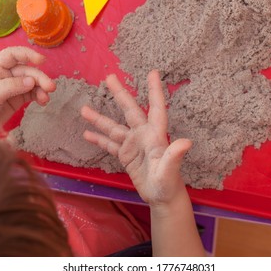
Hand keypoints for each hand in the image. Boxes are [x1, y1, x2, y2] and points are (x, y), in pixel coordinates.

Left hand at [0, 46, 55, 133]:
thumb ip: (10, 87)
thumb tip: (31, 81)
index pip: (11, 56)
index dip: (27, 54)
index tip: (41, 60)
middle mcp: (3, 77)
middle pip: (26, 71)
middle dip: (39, 77)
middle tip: (50, 87)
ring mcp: (11, 89)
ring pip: (31, 83)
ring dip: (41, 88)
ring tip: (46, 98)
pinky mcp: (16, 101)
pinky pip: (31, 95)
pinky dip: (39, 96)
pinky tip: (43, 101)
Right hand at [81, 70, 191, 205]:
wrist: (161, 197)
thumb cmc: (168, 184)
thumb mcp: (169, 171)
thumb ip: (174, 156)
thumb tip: (186, 142)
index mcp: (155, 135)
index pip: (155, 108)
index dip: (154, 91)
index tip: (152, 73)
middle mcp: (143, 135)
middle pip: (130, 111)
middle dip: (120, 95)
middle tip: (109, 77)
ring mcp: (133, 145)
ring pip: (114, 128)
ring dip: (99, 119)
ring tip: (83, 109)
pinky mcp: (125, 155)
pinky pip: (109, 145)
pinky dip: (99, 139)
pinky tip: (87, 134)